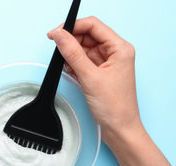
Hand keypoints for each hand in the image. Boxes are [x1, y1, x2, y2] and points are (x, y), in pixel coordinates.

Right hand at [48, 16, 142, 144]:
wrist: (119, 129)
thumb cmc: (115, 107)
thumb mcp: (90, 77)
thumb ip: (73, 54)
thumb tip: (60, 36)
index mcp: (120, 48)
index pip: (93, 26)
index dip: (73, 26)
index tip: (56, 33)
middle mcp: (115, 53)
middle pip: (87, 36)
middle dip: (71, 42)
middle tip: (57, 50)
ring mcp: (107, 63)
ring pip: (83, 49)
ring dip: (71, 56)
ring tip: (68, 68)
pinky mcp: (99, 73)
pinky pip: (82, 62)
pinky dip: (74, 66)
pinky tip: (71, 73)